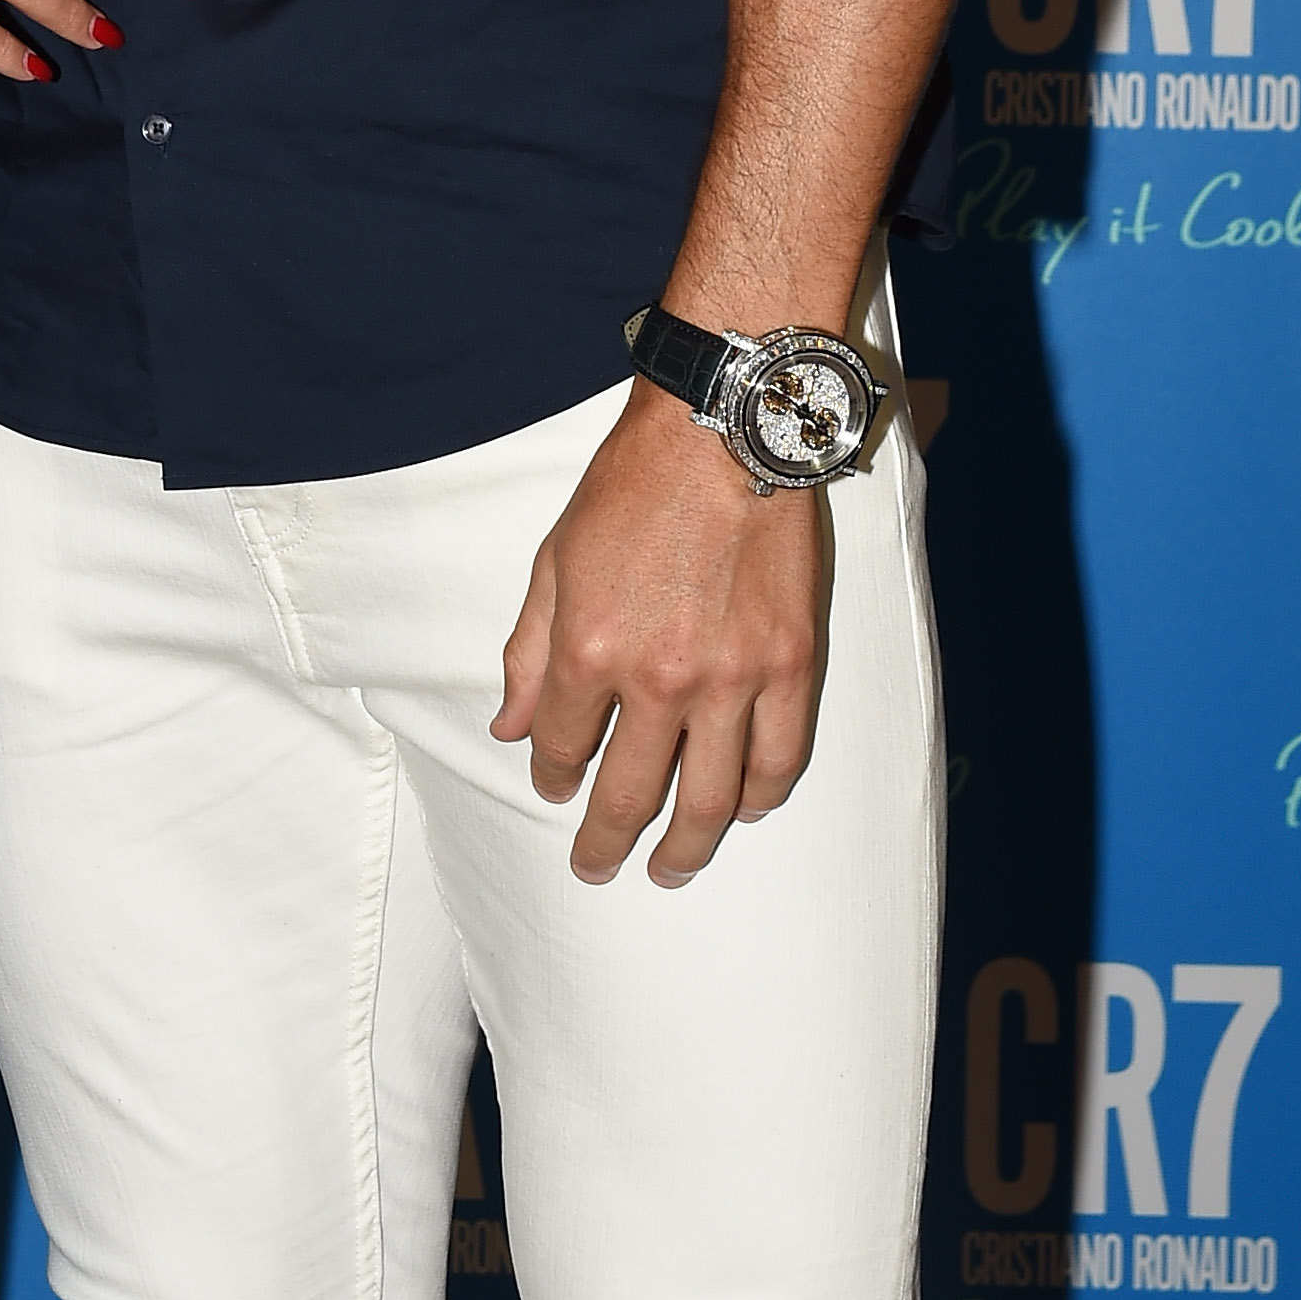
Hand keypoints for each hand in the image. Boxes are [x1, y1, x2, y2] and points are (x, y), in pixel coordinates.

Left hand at [491, 385, 829, 887]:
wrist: (722, 431)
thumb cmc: (631, 487)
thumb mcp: (554, 561)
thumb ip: (529, 653)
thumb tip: (508, 728)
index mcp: (590, 651)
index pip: (562, 747)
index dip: (552, 776)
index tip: (554, 787)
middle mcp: (660, 679)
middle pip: (630, 793)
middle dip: (606, 842)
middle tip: (597, 868)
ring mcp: (733, 678)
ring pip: (710, 798)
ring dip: (686, 847)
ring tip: (670, 868)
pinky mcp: (792, 664)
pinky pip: (780, 758)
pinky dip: (759, 797)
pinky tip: (742, 812)